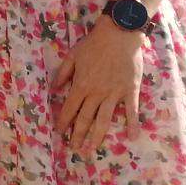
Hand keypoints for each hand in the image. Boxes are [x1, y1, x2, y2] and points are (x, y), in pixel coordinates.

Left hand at [54, 20, 143, 152]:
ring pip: (104, 120)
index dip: (64, 122)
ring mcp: (114, 94)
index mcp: (81, 85)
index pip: (70, 109)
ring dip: (98, 136)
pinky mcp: (130, 92)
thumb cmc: (93, 44)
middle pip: (85, 119)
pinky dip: (132, 124)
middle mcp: (96, 93)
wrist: (119, 35)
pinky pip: (131, 111)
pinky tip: (132, 137)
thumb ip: (63, 74)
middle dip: (78, 135)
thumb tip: (53, 90)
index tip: (60, 133)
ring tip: (92, 148)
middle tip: (75, 149)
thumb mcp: (72, 56)